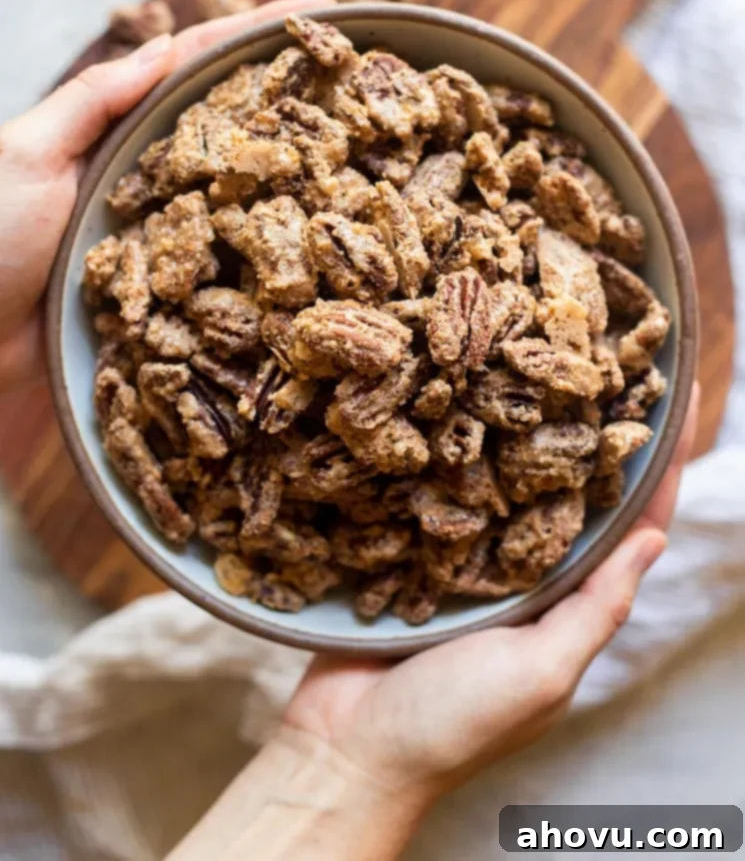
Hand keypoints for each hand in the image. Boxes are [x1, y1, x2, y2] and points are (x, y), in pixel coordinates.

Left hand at [0, 0, 331, 393]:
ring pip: (245, 201)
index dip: (257, 37)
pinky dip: (273, 260)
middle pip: (236, 131)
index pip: (197, 70)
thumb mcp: (26, 151)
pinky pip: (232, 271)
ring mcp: (168, 238)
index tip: (322, 13)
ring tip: (367, 158)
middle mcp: (154, 181)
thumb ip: (94, 100)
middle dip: (297, 104)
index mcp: (121, 132)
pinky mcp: (170, 296)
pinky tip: (319, 254)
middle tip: (368, 84)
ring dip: (299, 181)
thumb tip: (165, 43)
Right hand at [170, 392, 698, 860]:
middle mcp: (518, 582)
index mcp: (560, 611)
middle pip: (562, 503)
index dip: (648, 483)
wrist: (345, 745)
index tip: (665, 418)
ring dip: (514, 443)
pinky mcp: (410, 555)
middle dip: (580, 447)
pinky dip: (450, 462)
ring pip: (500, 492)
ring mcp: (462, 565)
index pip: (621, 537)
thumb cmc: (452, 721)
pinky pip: (439, 501)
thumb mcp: (541, 673)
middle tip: (589, 375)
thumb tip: (654, 540)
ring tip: (526, 376)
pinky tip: (451, 413)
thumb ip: (596, 610)